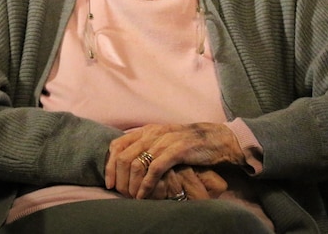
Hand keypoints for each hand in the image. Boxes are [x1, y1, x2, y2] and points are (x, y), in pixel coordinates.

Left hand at [105, 122, 243, 198]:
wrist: (217, 139)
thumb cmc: (190, 143)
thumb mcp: (165, 140)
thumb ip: (148, 147)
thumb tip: (127, 163)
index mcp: (147, 130)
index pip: (117, 144)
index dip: (109, 165)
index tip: (110, 183)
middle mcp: (153, 133)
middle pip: (123, 156)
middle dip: (119, 178)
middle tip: (121, 194)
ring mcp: (164, 141)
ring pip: (137, 163)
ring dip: (132, 184)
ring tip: (132, 197)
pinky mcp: (177, 150)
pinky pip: (154, 169)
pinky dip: (146, 185)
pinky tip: (144, 195)